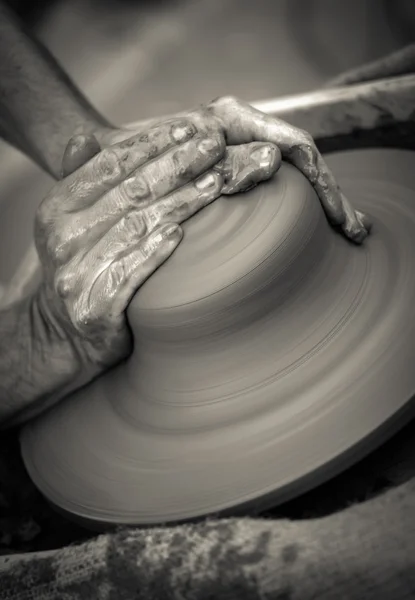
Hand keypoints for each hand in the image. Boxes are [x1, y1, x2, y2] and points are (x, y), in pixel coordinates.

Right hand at [33, 118, 278, 381]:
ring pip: (136, 227)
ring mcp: (76, 273)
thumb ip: (82, 181)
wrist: (62, 332)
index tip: (192, 128)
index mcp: (58, 207)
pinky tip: (181, 233)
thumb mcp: (70, 222)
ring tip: (216, 180)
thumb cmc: (81, 267)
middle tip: (216, 145)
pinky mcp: (94, 307)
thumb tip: (83, 138)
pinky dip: (156, 251)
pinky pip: (131, 273)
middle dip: (177, 162)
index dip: (153, 143)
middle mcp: (63, 237)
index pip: (110, 164)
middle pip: (130, 191)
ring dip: (180, 201)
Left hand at [99, 96, 371, 242]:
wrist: (103, 157)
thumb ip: (211, 157)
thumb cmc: (122, 154)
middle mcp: (241, 131)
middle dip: (331, 196)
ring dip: (324, 202)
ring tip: (350, 232)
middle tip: (352, 231)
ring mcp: (239, 150)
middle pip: (301, 161)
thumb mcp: (157, 156)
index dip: (319, 183)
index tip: (336, 218)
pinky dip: (300, 206)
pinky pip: (276, 187)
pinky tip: (318, 230)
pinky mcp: (234, 171)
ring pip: (293, 175)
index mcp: (228, 119)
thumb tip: (266, 156)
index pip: (293, 147)